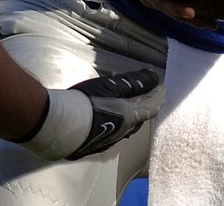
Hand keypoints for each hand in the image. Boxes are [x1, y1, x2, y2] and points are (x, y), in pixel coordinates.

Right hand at [17, 69, 164, 160]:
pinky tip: (109, 124)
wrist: (61, 127)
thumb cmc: (87, 104)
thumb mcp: (111, 86)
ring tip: (131, 110)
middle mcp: (122, 131)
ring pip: (126, 129)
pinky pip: (112, 134)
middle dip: (147, 107)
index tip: (163, 87)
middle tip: (150, 98)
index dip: (158, 96)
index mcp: (129, 116)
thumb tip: (154, 77)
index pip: (151, 106)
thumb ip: (133, 82)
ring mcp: (108, 140)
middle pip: (140, 119)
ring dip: (132, 118)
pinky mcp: (94, 145)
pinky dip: (117, 125)